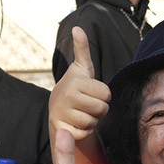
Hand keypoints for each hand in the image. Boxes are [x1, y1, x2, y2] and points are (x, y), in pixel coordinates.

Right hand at [49, 27, 110, 142]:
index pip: (107, 95)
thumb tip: (78, 28)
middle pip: (102, 109)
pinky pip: (84, 134)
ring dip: (92, 121)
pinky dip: (84, 132)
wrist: (56, 107)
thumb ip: (82, 48)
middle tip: (89, 104)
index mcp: (76, 82)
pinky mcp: (61, 129)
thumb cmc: (76, 87)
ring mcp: (62, 114)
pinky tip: (77, 124)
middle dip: (99, 109)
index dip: (103, 95)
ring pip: (93, 123)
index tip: (92, 93)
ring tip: (82, 112)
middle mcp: (67, 97)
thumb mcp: (81, 68)